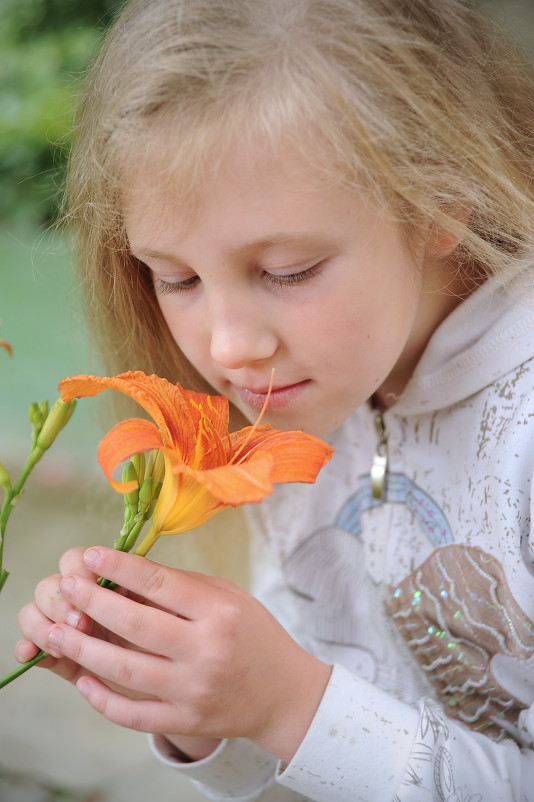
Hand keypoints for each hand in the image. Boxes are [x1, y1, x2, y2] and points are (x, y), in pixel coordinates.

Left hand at [18, 546, 330, 762]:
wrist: (284, 693)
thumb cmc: (253, 634)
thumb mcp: (227, 597)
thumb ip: (181, 587)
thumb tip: (125, 572)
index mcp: (219, 612)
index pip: (160, 583)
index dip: (120, 567)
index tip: (91, 555)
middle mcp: (207, 650)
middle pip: (135, 624)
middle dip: (92, 601)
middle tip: (65, 586)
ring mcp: (195, 690)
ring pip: (125, 669)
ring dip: (83, 648)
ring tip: (55, 631)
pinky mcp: (187, 720)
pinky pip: (134, 714)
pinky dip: (103, 699)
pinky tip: (83, 679)